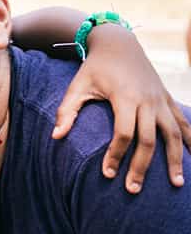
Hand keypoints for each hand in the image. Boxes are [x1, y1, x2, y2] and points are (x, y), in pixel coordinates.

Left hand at [53, 25, 190, 192]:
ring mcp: (161, 99)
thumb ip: (66, 111)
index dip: (116, 155)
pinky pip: (183, 122)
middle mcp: (148, 100)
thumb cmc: (94, 68)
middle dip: (142, 166)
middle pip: (149, 139)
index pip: (124, 133)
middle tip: (133, 189)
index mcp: (125, 97)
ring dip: (175, 159)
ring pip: (174, 133)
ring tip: (177, 184)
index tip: (108, 174)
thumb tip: (55, 137)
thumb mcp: (77, 86)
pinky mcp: (168, 99)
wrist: (119, 43)